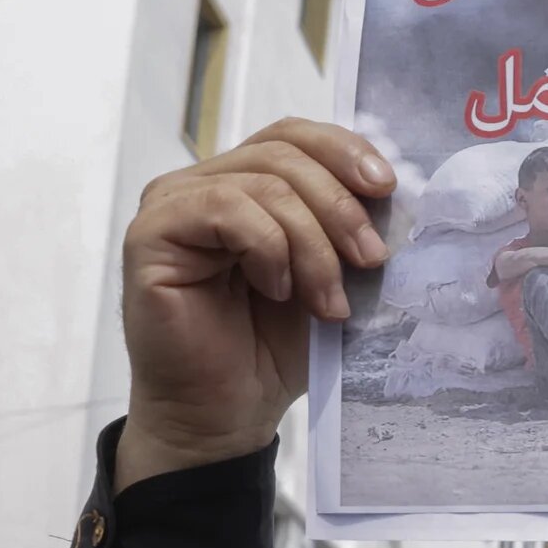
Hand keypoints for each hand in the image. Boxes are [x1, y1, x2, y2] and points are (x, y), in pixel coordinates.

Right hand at [117, 119, 394, 490]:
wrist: (227, 412)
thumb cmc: (274, 350)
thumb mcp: (330, 278)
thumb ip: (346, 229)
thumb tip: (395, 193)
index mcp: (246, 185)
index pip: (294, 135)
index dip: (345, 150)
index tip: (389, 188)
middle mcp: (204, 185)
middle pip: (284, 154)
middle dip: (341, 207)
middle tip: (372, 260)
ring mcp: (173, 205)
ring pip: (264, 183)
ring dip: (313, 244)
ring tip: (328, 302)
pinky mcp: (151, 234)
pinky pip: (226, 209)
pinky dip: (268, 249)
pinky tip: (278, 291)